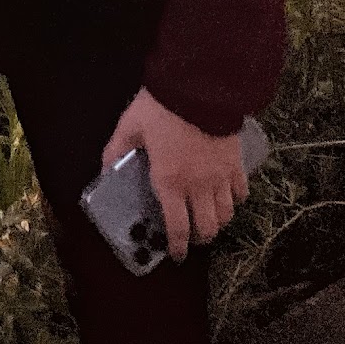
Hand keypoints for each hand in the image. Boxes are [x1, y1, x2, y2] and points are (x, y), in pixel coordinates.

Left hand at [101, 90, 246, 259]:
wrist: (199, 88)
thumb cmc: (160, 109)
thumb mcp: (129, 127)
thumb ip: (115, 151)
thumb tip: (103, 170)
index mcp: (169, 181)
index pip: (177, 227)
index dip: (177, 246)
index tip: (175, 255)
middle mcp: (198, 187)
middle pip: (207, 227)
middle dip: (199, 238)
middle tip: (191, 237)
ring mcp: (221, 177)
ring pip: (226, 215)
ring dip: (218, 223)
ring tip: (209, 220)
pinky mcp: (237, 164)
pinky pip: (241, 192)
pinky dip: (236, 200)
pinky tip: (228, 197)